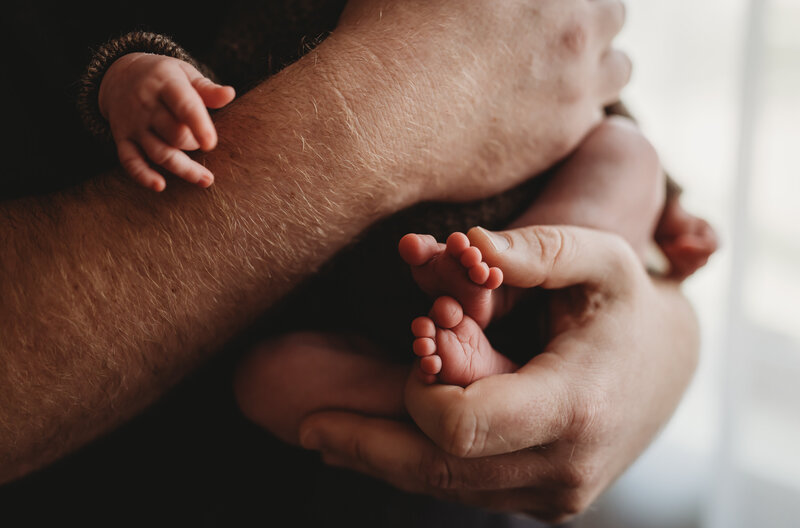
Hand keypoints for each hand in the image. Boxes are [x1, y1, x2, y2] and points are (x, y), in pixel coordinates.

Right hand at [99, 53, 235, 190]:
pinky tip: (159, 186)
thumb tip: (230, 94)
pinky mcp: (123, 139)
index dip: (198, 126)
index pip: (184, 106)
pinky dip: (143, 175)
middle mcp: (146, 105)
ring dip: (183, 169)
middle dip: (194, 144)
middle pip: (175, 134)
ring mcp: (133, 124)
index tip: (211, 144)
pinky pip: (130, 161)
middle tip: (202, 144)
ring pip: (159, 152)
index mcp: (166, 84)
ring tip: (206, 179)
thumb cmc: (164, 77)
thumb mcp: (185, 73)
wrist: (119, 74)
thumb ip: (207, 89)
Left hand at [297, 225, 698, 522]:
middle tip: (310, 429)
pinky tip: (377, 450)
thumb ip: (537, 250)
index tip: (413, 348)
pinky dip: (421, 465)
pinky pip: (466, 489)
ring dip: (387, 460)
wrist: (669, 368)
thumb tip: (472, 244)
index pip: (458, 427)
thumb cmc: (626, 305)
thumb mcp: (599, 259)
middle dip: (369, 447)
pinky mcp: (545, 500)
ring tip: (328, 438)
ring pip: (446, 488)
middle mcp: (563, 468)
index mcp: (572, 407)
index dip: (416, 393)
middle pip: (436, 471)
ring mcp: (554, 494)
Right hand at [332, 0, 630, 201]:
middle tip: (553, 35)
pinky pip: (593, 117)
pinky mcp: (563, 134)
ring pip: (618, 68)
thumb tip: (480, 5)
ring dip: (597, 66)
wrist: (384, 120)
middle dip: (589, 20)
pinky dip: (576, 113)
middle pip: (612, 12)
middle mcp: (572, 22)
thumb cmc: (389, 37)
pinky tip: (540, 115)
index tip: (538, 13)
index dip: (561, 3)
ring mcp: (574, 80)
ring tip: (558, 77)